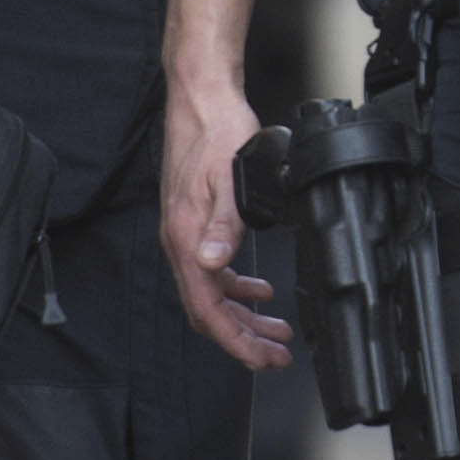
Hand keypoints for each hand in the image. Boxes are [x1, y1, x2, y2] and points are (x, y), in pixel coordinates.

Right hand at [163, 54, 287, 368]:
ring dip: (244, 317)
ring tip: (275, 332)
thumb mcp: (229, 179)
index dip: (235, 341)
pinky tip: (258, 292)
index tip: (262, 359)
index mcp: (187, 239)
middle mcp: (182, 243)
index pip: (207, 309)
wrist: (201, 99)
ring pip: (213, 294)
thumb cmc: (216, 132)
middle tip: (276, 355)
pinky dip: (237, 289)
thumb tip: (214, 265)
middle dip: (243, 339)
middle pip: (209, 311)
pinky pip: (214, 272)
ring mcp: (187, 235)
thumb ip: (224, 226)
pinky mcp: (196, 225)